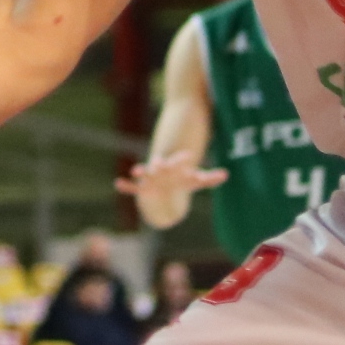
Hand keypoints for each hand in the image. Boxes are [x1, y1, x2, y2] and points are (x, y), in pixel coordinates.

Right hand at [112, 150, 228, 200]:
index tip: (189, 156)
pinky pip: (133, 188)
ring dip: (140, 171)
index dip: (183, 160)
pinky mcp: (143, 188)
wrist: (164, 184)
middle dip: (160, 165)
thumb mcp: (195, 181)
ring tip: (135, 170)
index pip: (180, 162)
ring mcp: (150, 178)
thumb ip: (209, 178)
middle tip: (159, 163)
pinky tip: (117, 184)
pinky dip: (126, 186)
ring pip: (145, 173)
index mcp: (175, 167)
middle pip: (161, 166)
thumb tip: (226, 174)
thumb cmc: (182, 181)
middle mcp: (161, 170)